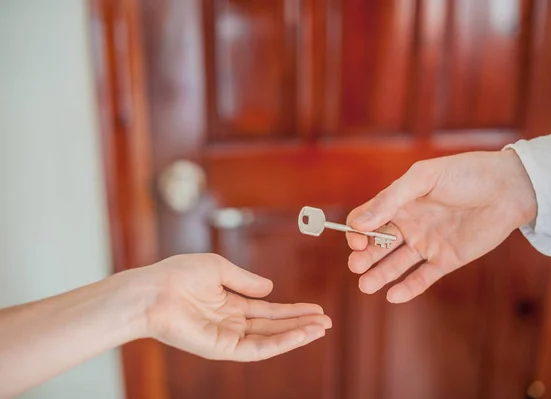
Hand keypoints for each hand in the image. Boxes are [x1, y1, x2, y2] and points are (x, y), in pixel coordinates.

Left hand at [133, 254, 331, 361]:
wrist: (152, 290)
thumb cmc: (178, 275)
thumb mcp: (218, 268)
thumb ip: (246, 280)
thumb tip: (270, 289)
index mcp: (231, 304)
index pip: (269, 310)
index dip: (293, 310)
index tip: (316, 308)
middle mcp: (232, 323)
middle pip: (274, 326)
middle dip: (301, 323)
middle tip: (327, 321)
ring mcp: (227, 337)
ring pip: (270, 340)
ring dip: (297, 334)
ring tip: (321, 328)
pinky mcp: (222, 348)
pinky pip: (257, 349)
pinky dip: (281, 343)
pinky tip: (300, 334)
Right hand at [346, 149, 536, 302]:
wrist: (509, 188)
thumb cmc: (465, 174)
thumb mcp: (424, 178)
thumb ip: (391, 199)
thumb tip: (359, 223)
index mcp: (400, 202)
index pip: (367, 219)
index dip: (357, 230)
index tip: (356, 239)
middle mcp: (410, 224)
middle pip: (377, 244)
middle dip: (364, 256)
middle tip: (357, 266)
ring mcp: (427, 243)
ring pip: (396, 264)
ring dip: (379, 275)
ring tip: (366, 286)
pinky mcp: (446, 259)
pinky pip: (423, 277)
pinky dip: (408, 288)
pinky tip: (393, 296)